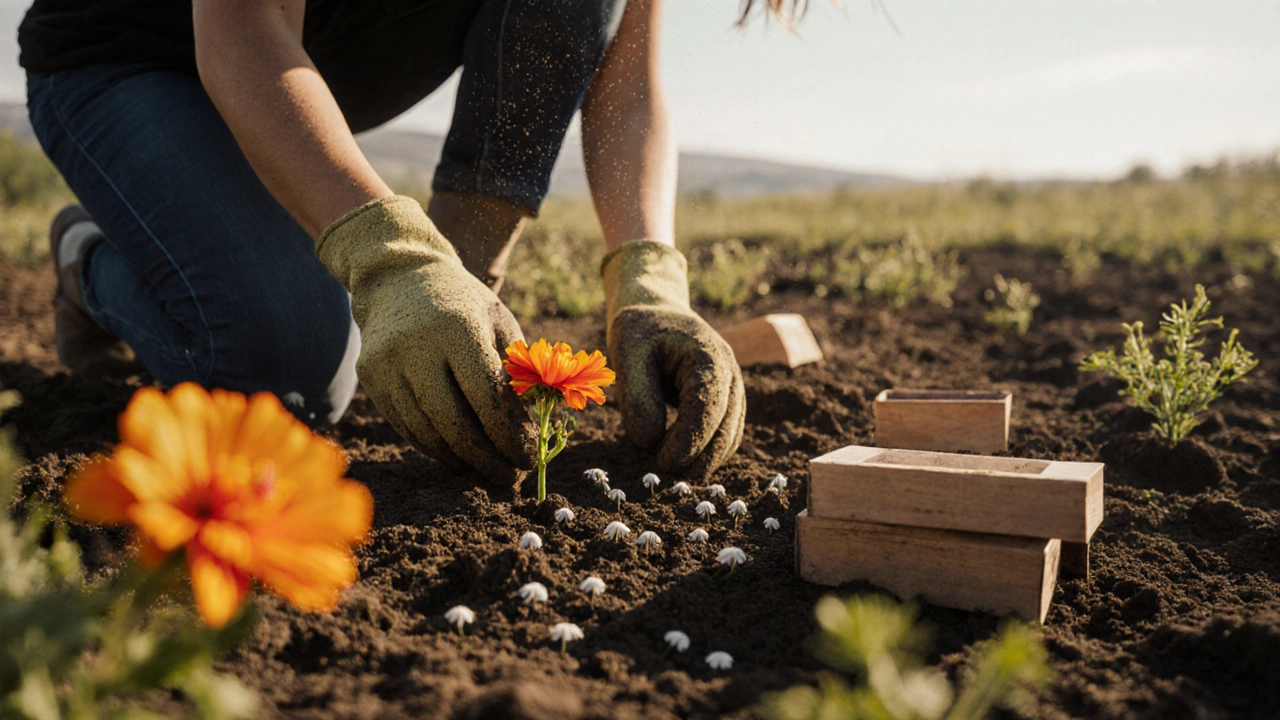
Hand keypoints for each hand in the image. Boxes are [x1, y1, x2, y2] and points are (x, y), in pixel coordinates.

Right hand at [318, 196, 536, 483]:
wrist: (399, 276)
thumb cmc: (463, 304)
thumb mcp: (499, 322)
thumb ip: (518, 371)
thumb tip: (534, 429)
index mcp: (458, 328)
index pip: (487, 398)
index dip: (511, 436)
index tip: (530, 458)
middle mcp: (416, 346)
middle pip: (454, 423)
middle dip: (487, 458)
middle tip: (511, 476)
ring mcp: (387, 363)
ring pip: (426, 431)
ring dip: (461, 459)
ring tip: (488, 468)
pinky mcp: (370, 376)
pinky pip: (405, 425)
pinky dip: (434, 446)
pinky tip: (458, 454)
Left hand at [602, 241, 744, 479]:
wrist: (655, 311)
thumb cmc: (639, 331)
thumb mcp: (627, 354)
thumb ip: (637, 397)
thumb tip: (651, 442)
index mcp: (709, 357)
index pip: (708, 410)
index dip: (688, 442)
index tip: (661, 464)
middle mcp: (730, 373)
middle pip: (726, 428)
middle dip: (699, 458)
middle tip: (666, 478)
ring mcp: (733, 388)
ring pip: (730, 436)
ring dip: (705, 460)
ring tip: (672, 474)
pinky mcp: (726, 401)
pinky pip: (724, 434)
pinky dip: (707, 452)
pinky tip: (682, 462)